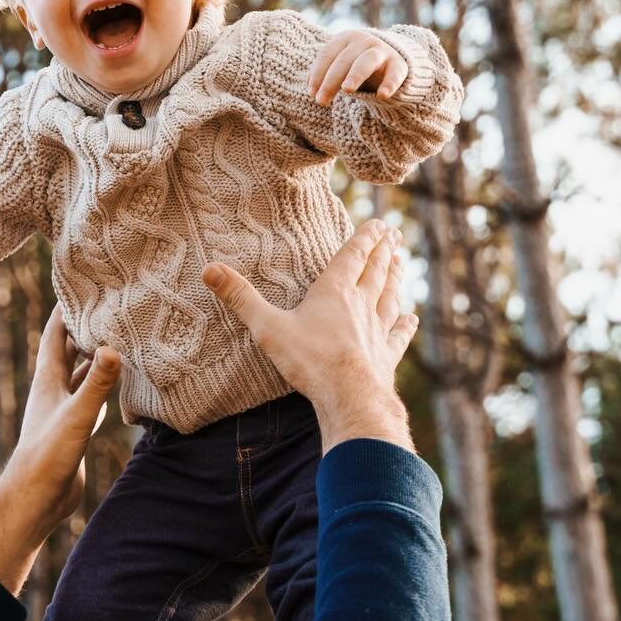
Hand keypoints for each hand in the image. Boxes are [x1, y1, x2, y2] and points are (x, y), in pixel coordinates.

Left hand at [6, 306, 120, 523]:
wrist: (36, 498)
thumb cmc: (48, 455)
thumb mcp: (77, 415)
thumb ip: (96, 383)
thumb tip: (112, 348)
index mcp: (47, 380)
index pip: (55, 334)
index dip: (65, 309)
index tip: (81, 284)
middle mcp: (53, 391)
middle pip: (68, 350)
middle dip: (84, 327)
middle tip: (106, 305)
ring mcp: (63, 410)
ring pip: (80, 374)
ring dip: (94, 357)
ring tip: (117, 337)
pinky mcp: (74, 428)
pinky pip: (90, 398)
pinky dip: (102, 386)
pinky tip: (117, 384)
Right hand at [203, 220, 416, 451]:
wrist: (350, 397)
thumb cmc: (309, 360)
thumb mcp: (267, 326)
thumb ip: (240, 297)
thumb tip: (208, 268)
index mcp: (335, 291)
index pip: (353, 256)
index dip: (366, 238)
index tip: (380, 223)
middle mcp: (361, 305)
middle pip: (376, 271)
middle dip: (383, 251)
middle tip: (394, 234)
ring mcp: (377, 331)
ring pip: (390, 296)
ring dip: (395, 278)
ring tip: (401, 262)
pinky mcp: (386, 356)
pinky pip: (398, 335)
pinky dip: (405, 324)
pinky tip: (411, 318)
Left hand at [307, 29, 409, 104]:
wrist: (390, 58)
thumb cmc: (356, 63)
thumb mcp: (339, 64)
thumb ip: (324, 73)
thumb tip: (311, 89)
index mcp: (345, 38)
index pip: (327, 54)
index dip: (318, 74)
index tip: (312, 93)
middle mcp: (363, 41)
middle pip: (344, 60)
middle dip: (330, 81)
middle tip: (321, 101)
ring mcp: (382, 51)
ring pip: (367, 61)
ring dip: (356, 74)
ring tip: (347, 90)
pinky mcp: (399, 65)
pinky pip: (394, 74)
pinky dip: (389, 84)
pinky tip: (382, 95)